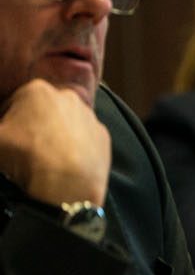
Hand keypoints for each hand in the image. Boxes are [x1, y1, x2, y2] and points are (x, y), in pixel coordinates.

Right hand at [0, 79, 109, 205]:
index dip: (7, 122)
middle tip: (26, 148)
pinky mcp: (104, 136)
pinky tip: (68, 163)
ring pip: (67, 124)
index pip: (14, 104)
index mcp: (37, 90)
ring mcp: (90, 116)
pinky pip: (86, 139)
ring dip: (57, 136)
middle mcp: (68, 97)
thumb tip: (5, 131)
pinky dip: (78, 148)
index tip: (6, 137)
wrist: (67, 184)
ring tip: (47, 159)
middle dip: (34, 125)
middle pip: (44, 111)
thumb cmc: (25, 156)